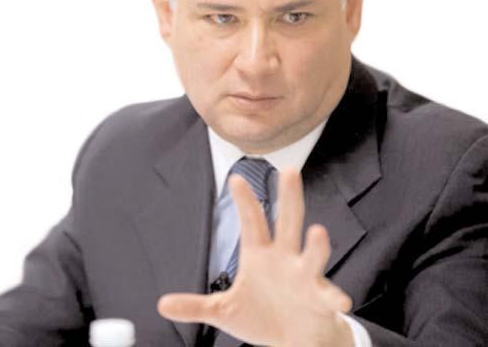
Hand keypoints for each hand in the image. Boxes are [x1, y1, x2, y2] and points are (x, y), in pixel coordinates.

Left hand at [157, 168, 353, 346]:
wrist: (294, 341)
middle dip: (288, 197)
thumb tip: (161, 305)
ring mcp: (304, 277)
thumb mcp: (225, 311)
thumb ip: (196, 306)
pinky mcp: (320, 300)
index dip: (245, 202)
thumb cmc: (262, 317)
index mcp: (259, 256)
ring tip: (318, 231)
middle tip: (289, 170)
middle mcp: (283, 259)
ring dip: (315, 245)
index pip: (251, 223)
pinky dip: (334, 297)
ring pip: (311, 255)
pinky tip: (340, 300)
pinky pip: (328, 297)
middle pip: (287, 222)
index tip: (236, 178)